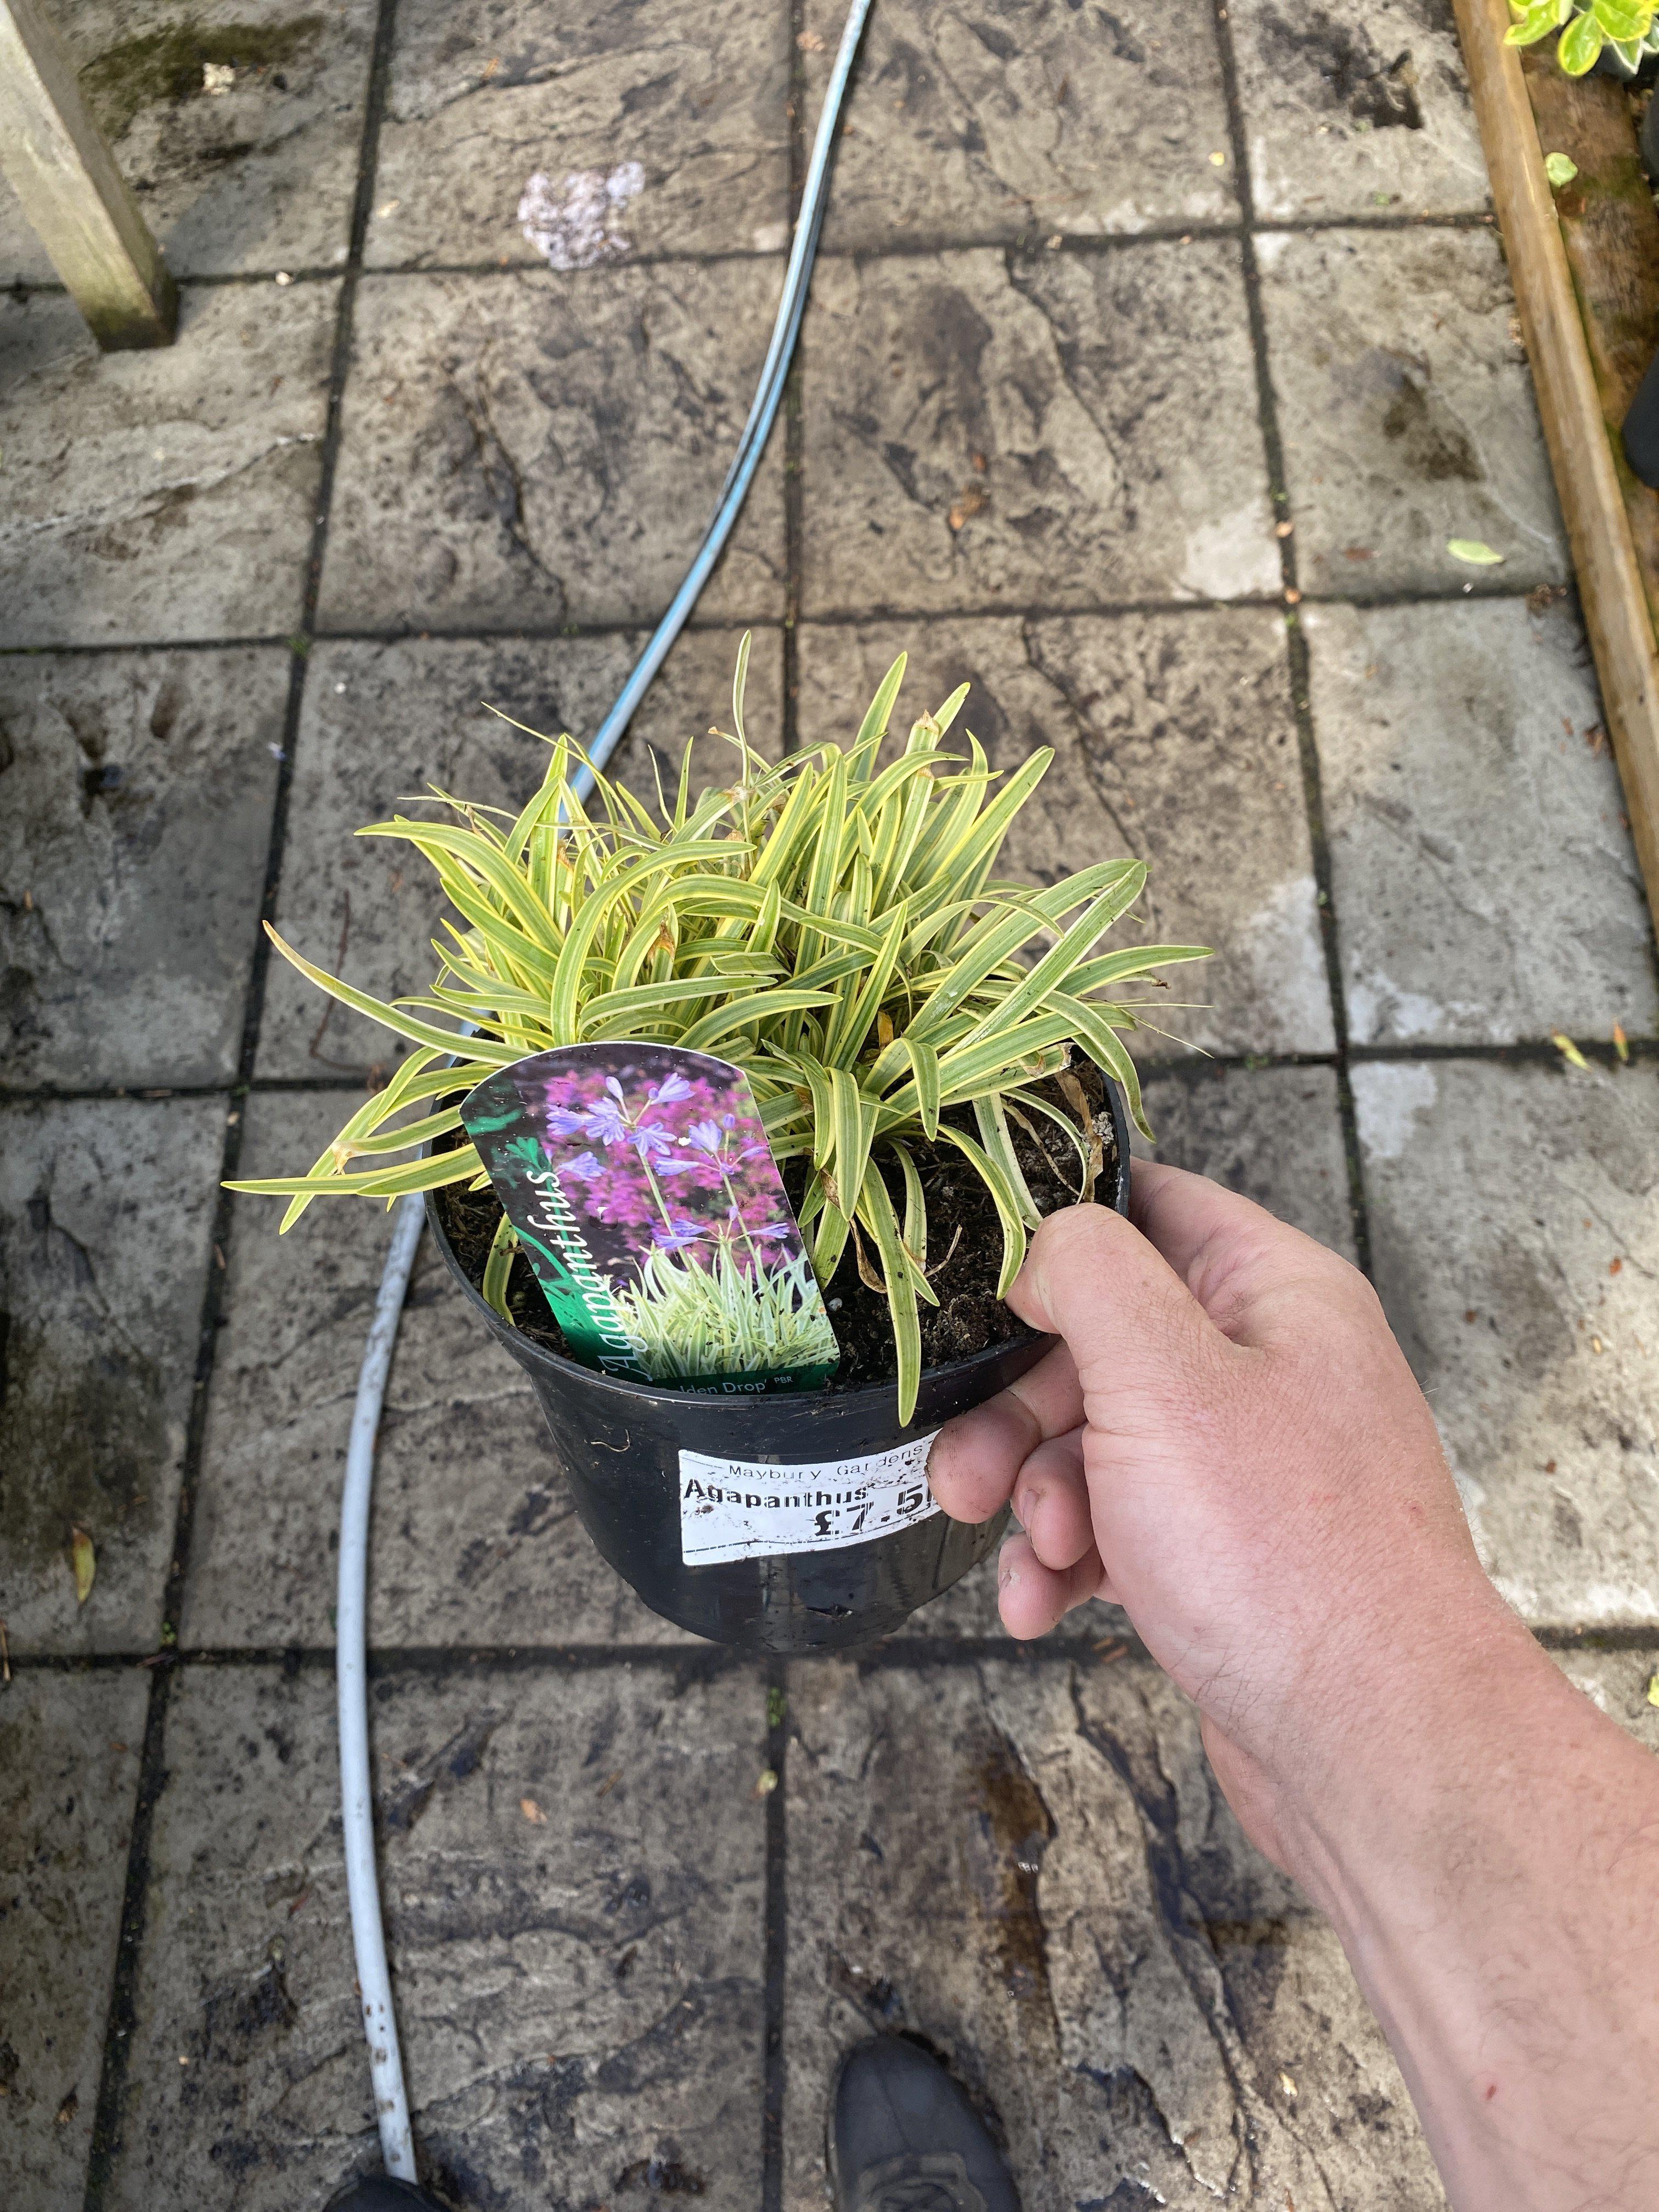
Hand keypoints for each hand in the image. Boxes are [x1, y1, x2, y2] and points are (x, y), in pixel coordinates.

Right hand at [929, 1165, 1658, 2208]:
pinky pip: (1122, 1531)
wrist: (1373, 1745)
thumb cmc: (1281, 1551)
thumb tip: (1044, 1242)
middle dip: (1018, 1411)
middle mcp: (1270, 1370)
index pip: (1152, 1204)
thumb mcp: (1163, 1375)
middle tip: (961, 1474)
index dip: (1057, 1228)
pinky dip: (1071, 1563)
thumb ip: (1091, 1274)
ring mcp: (1249, 1470)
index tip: (974, 1277)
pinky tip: (1042, 1607)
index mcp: (1275, 1294)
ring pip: (1099, 1446)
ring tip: (1030, 1557)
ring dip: (1036, 1499)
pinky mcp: (1228, 1559)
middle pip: (1102, 1343)